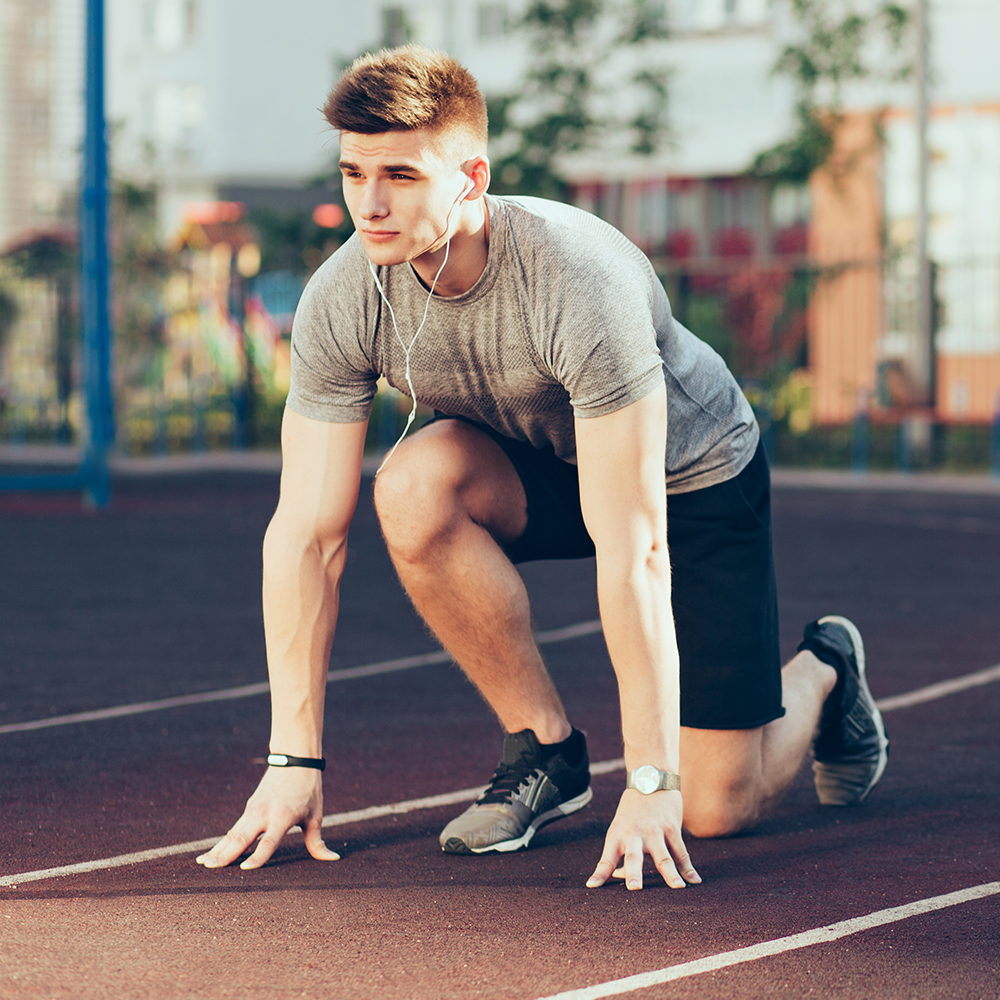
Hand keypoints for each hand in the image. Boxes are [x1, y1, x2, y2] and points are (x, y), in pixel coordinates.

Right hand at [196, 766, 340, 869]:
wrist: (295, 759)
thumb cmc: (309, 789)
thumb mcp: (316, 815)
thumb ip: (317, 841)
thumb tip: (334, 858)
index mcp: (283, 817)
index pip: (268, 842)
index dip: (258, 857)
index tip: (245, 870)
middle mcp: (265, 814)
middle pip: (242, 838)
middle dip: (225, 854)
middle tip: (210, 868)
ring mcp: (254, 810)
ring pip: (232, 834)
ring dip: (218, 849)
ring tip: (203, 864)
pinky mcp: (249, 807)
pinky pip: (233, 829)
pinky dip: (222, 842)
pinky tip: (211, 854)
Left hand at [586, 789, 700, 889]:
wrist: (650, 778)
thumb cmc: (632, 810)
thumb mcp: (621, 827)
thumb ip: (620, 852)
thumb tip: (617, 876)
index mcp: (617, 835)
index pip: (606, 858)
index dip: (600, 873)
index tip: (592, 886)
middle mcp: (634, 834)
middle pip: (633, 857)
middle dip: (633, 873)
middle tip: (634, 889)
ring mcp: (654, 831)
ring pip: (663, 856)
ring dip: (670, 873)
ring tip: (677, 887)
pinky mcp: (671, 828)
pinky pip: (680, 851)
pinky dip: (688, 867)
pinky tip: (694, 880)